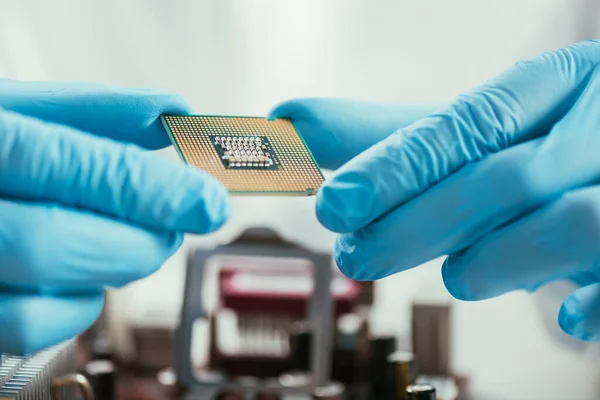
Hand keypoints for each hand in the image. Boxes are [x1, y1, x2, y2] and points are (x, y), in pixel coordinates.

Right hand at [0, 80, 230, 353]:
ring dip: (109, 274)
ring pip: (42, 303)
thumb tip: (173, 114)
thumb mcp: (22, 109)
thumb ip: (97, 112)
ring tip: (121, 241)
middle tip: (173, 226)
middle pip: (55, 243)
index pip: (67, 166)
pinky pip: (30, 330)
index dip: (149, 189)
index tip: (208, 202)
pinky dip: (76, 305)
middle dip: (138, 241)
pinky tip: (79, 271)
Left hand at [274, 39, 599, 340]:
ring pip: (572, 223)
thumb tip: (291, 123)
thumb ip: (392, 136)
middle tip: (357, 256)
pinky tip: (568, 319)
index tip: (332, 204)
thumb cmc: (544, 145)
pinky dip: (597, 299)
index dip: (395, 166)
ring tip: (455, 277)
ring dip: (498, 259)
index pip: (467, 123)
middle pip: (507, 177)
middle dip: (421, 222)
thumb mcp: (478, 134)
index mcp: (555, 84)